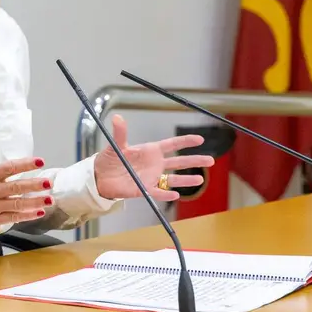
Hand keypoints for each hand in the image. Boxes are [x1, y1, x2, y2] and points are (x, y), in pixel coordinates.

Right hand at [0, 133, 51, 230]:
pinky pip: (12, 218)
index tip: (40, 161)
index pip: (9, 167)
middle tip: (49, 183)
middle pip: (18, 186)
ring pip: (18, 204)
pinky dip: (25, 216)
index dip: (26, 163)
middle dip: (35, 185)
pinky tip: (37, 213)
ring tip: (49, 200)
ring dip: (35, 202)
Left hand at [93, 115, 213, 200]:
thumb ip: (120, 133)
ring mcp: (151, 177)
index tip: (200, 139)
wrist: (100, 177)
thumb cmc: (109, 159)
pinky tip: (176, 194)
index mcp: (150, 151)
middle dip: (195, 161)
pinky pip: (158, 192)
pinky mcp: (144, 189)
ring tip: (201, 179)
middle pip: (179, 162)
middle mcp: (154, 164)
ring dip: (186, 180)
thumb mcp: (115, 145)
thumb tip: (117, 117)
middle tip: (211, 160)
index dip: (185, 142)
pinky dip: (167, 194)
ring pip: (173, 179)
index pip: (172, 145)